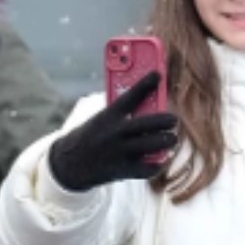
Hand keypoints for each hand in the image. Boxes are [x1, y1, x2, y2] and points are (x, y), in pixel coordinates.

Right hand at [47, 71, 177, 191]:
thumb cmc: (90, 137)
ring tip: (172, 139)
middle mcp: (114, 132)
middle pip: (147, 123)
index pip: (129, 96)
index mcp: (108, 116)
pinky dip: (157, 164)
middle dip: (164, 120)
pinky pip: (146, 169)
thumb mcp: (100, 120)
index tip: (158, 74)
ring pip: (151, 145)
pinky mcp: (122, 170)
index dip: (145, 84)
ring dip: (166, 141)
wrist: (69, 165)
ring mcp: (119, 152)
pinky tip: (161, 159)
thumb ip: (121, 115)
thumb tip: (150, 108)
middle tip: (174, 120)